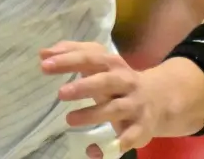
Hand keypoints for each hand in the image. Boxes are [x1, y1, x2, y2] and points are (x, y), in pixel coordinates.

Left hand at [42, 41, 170, 156]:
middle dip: (84, 87)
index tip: (44, 66)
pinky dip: (113, 145)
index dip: (68, 60)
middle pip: (106, 82)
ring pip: (115, 109)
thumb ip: (71, 54)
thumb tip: (43, 54)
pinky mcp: (142, 127)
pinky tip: (93, 150)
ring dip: (93, 115)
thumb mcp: (99, 62)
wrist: (160, 98)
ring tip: (69, 119)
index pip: (90, 57)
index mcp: (112, 63)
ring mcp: (135, 105)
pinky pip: (128, 137)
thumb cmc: (117, 78)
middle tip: (60, 93)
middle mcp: (125, 82)